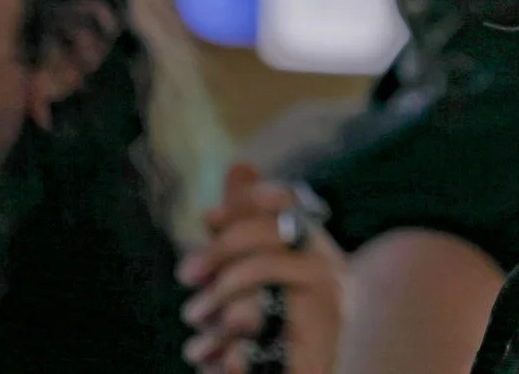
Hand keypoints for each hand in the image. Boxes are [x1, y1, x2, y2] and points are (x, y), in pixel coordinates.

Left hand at [179, 163, 345, 373]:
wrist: (313, 368)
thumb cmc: (281, 320)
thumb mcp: (261, 268)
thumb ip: (249, 223)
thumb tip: (240, 165)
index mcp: (319, 248)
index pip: (287, 204)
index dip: (244, 204)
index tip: (207, 219)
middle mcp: (332, 274)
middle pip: (265, 243)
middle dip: (217, 254)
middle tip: (186, 275)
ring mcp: (324, 316)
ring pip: (251, 300)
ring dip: (213, 311)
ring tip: (197, 324)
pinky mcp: (308, 359)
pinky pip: (249, 351)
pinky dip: (227, 357)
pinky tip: (217, 359)